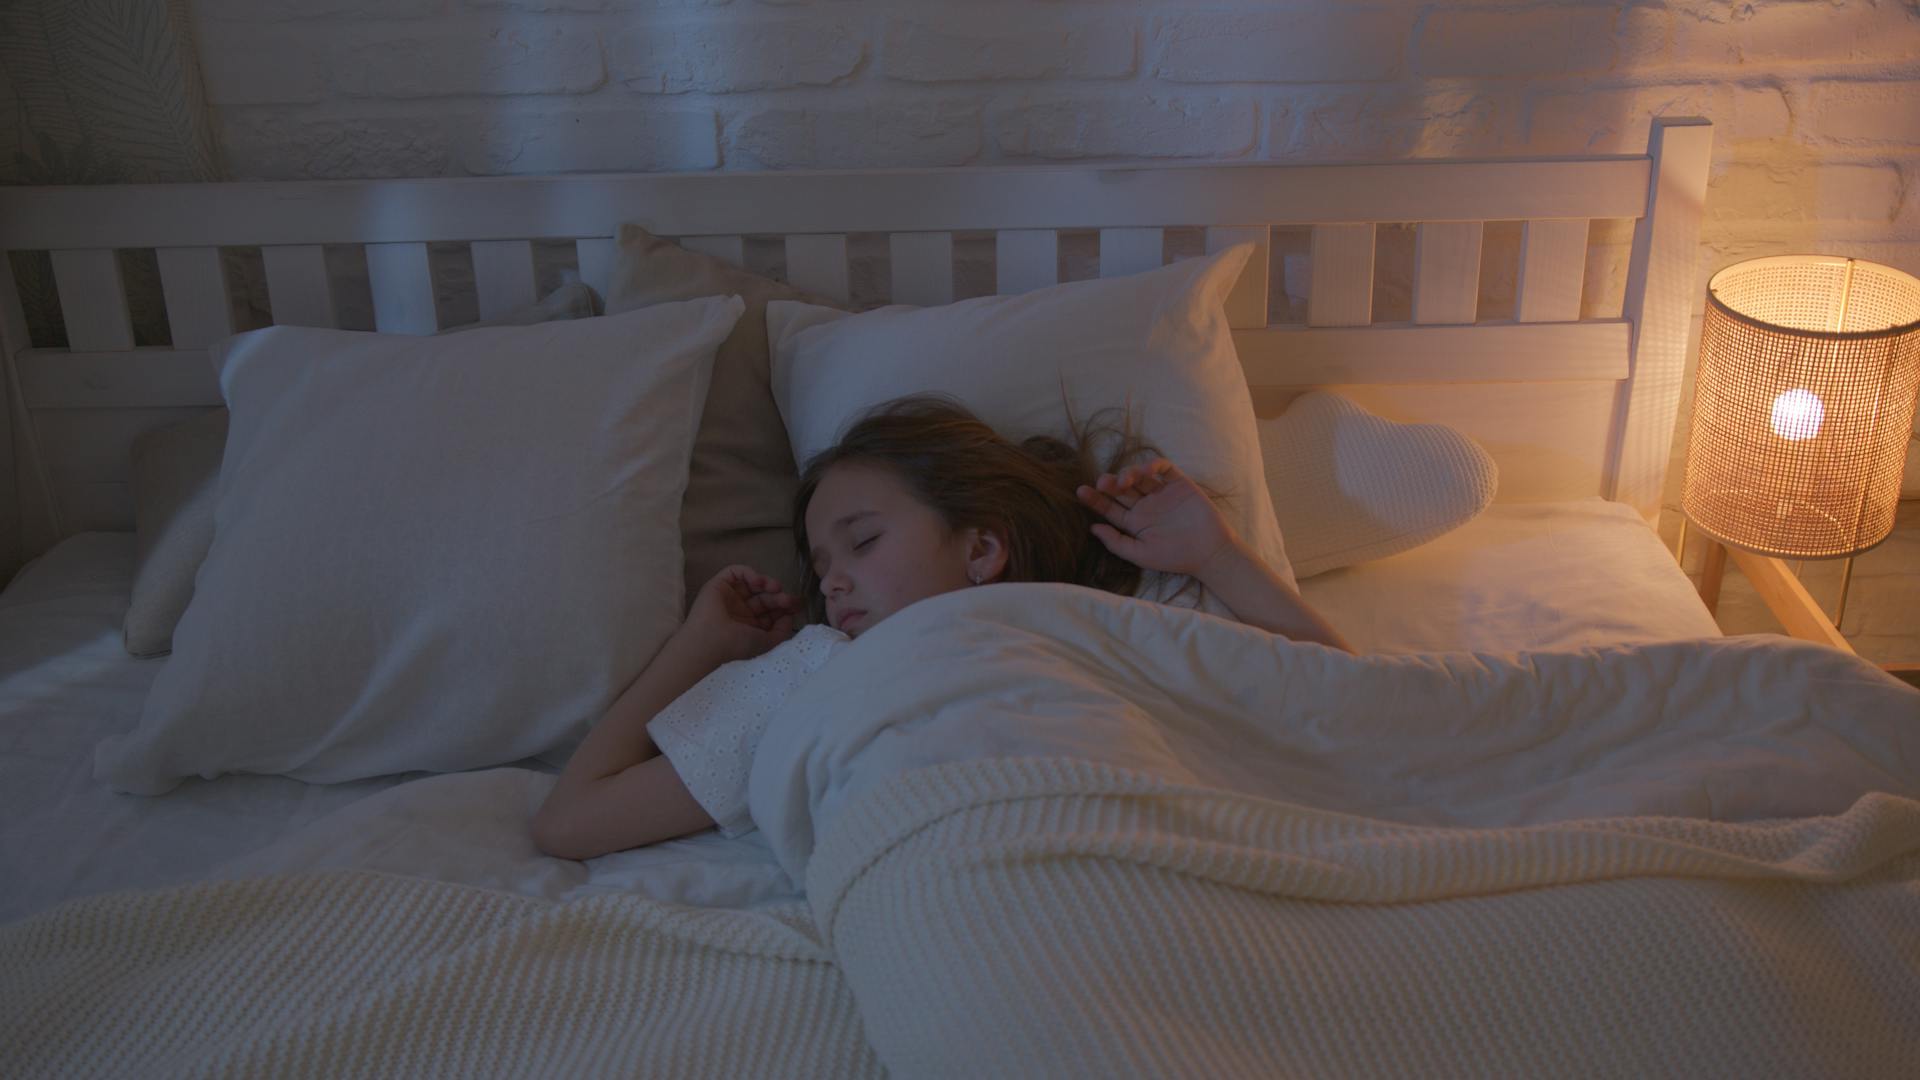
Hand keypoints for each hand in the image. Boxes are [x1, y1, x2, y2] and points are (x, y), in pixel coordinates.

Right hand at [681, 565, 801, 663]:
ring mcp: (729, 597)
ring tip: (775, 588)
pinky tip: (758, 582)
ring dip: (767, 583)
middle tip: (788, 599)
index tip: (797, 606)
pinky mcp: (718, 585)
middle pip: (764, 597)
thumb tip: (789, 616)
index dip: (784, 607)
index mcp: (749, 626)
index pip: (770, 612)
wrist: (710, 642)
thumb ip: (781, 631)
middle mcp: (740, 611)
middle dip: (778, 597)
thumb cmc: (736, 646)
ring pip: (752, 584)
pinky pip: (735, 572)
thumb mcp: (766, 643)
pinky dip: (749, 573)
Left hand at [1076, 459, 1242, 577]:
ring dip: (1128, 474)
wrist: (1209, 552)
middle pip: (1121, 489)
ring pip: (1139, 476)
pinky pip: (1164, 468)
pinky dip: (1153, 465)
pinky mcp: (1178, 484)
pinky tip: (1145, 471)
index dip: (1095, 499)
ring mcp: (1161, 493)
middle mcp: (1145, 505)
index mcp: (1134, 522)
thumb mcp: (1141, 554)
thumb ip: (1116, 543)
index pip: (1110, 508)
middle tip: (1102, 483)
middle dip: (1110, 484)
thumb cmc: (1175, 557)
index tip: (1081, 492)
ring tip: (1123, 481)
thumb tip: (1092, 528)